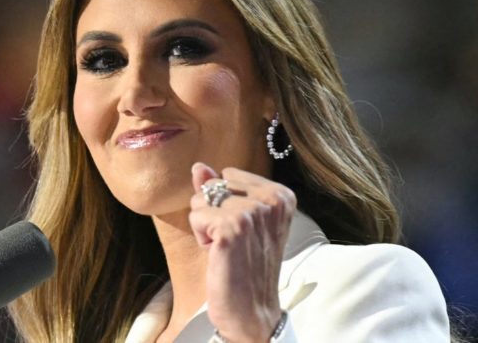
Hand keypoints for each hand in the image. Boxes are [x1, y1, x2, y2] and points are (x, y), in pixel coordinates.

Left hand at [189, 162, 295, 341]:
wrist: (253, 310)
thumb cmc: (246, 265)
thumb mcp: (239, 221)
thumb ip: (220, 189)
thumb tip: (199, 166)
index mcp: (281, 195)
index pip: (229, 175)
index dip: (226, 203)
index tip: (242, 230)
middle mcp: (271, 200)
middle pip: (214, 185)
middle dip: (214, 212)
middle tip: (233, 242)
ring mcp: (252, 212)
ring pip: (201, 200)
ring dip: (206, 226)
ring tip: (226, 249)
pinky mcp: (232, 228)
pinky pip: (196, 214)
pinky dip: (200, 236)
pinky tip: (218, 254)